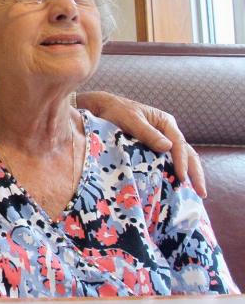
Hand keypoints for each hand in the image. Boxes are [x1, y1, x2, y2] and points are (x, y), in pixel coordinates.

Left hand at [78, 91, 205, 197]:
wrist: (103, 109)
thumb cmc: (116, 111)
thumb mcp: (131, 120)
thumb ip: (147, 133)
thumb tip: (168, 147)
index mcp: (166, 123)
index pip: (179, 144)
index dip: (181, 162)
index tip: (182, 177)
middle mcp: (167, 132)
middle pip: (187, 153)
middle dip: (195, 173)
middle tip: (202, 193)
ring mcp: (162, 141)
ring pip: (181, 159)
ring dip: (189, 175)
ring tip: (197, 195)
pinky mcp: (153, 149)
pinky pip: (168, 162)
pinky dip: (175, 174)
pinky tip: (178, 189)